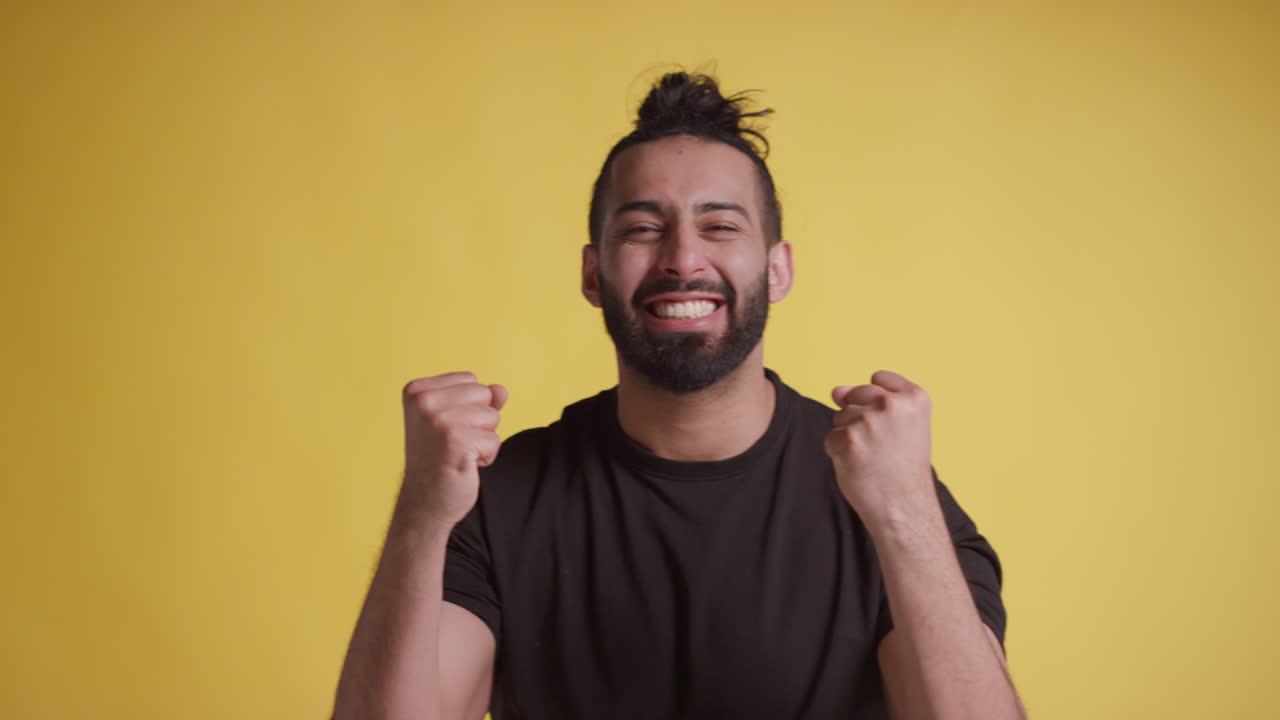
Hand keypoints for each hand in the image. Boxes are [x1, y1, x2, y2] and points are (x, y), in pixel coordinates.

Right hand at [400, 371, 507, 526]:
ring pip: (492, 416)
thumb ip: (480, 398)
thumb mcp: (455, 419)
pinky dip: (486, 456)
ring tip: (459, 454)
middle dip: (479, 421)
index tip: (446, 429)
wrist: (424, 502)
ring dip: (483, 439)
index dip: (468, 407)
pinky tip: (464, 466)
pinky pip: (494, 440)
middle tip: (454, 443)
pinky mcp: (456, 441)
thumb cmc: (440, 458)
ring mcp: (438, 421)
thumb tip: (501, 390)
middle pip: (484, 393)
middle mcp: (424, 402)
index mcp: (417, 390)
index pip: (471, 380)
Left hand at [824, 370, 934, 526]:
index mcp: (915, 398)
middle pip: (855, 395)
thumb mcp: (904, 426)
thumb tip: (835, 391)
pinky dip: (838, 452)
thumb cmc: (903, 468)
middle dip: (860, 418)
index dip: (877, 401)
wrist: (903, 507)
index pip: (878, 378)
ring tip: (872, 458)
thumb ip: (873, 401)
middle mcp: (892, 404)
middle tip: (882, 447)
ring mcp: (869, 421)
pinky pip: (831, 437)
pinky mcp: (847, 440)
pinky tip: (858, 466)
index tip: (891, 425)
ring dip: (848, 436)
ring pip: (840, 416)